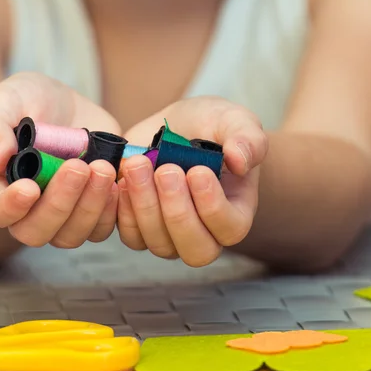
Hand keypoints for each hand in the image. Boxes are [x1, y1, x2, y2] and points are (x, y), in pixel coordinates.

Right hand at [0, 72, 121, 248]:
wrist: (58, 104)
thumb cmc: (21, 103)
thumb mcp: (2, 102)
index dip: (12, 207)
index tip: (29, 187)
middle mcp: (28, 209)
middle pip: (38, 232)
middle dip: (60, 204)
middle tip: (78, 166)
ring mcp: (63, 212)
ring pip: (73, 235)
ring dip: (91, 207)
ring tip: (103, 168)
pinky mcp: (92, 206)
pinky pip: (103, 227)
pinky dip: (113, 209)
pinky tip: (118, 179)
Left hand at [117, 97, 267, 266]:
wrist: (177, 124)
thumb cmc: (212, 125)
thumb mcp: (235, 120)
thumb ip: (247, 139)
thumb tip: (240, 160)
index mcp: (235, 210)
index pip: (230, 229)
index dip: (213, 207)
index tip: (198, 171)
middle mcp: (204, 231)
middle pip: (195, 250)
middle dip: (177, 212)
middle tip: (166, 171)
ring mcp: (170, 234)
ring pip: (159, 243)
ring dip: (145, 205)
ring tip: (138, 165)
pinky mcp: (141, 227)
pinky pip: (131, 235)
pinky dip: (124, 209)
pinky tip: (123, 179)